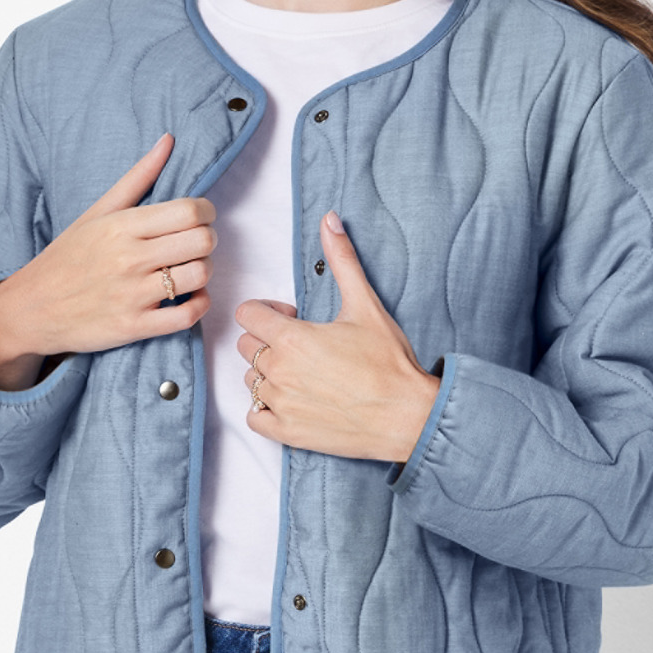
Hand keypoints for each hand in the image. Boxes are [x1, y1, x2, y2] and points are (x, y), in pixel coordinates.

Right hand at [0, 132, 213, 389]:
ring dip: (205, 271)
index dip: (206, 211)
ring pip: (200, 276)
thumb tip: (168, 140)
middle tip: (194, 244)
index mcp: (121, 226)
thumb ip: (138, 177)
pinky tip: (190, 296)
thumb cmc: (67, 255)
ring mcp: (132, 295)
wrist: (32, 308)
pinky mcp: (134, 327)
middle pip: (202, 241)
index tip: (200, 217)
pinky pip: (188, 315)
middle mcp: (129, 259)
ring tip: (189, 269)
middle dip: (208, 239)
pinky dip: (200, 305)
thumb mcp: (97, 212)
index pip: (189, 210)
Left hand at [234, 211, 443, 461]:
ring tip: (302, 373)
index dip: (267, 311)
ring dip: (268, 374)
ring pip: (250, 381)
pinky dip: (265, 409)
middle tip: (302, 345)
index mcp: (291, 338)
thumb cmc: (389, 362)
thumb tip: (330, 219)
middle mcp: (278, 371)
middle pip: (245, 346)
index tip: (292, 317)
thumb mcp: (365, 305)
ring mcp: (280, 404)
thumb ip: (342, 260)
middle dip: (267, 340)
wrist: (407, 415)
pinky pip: (253, 417)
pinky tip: (292, 401)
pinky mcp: (286, 433)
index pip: (247, 314)